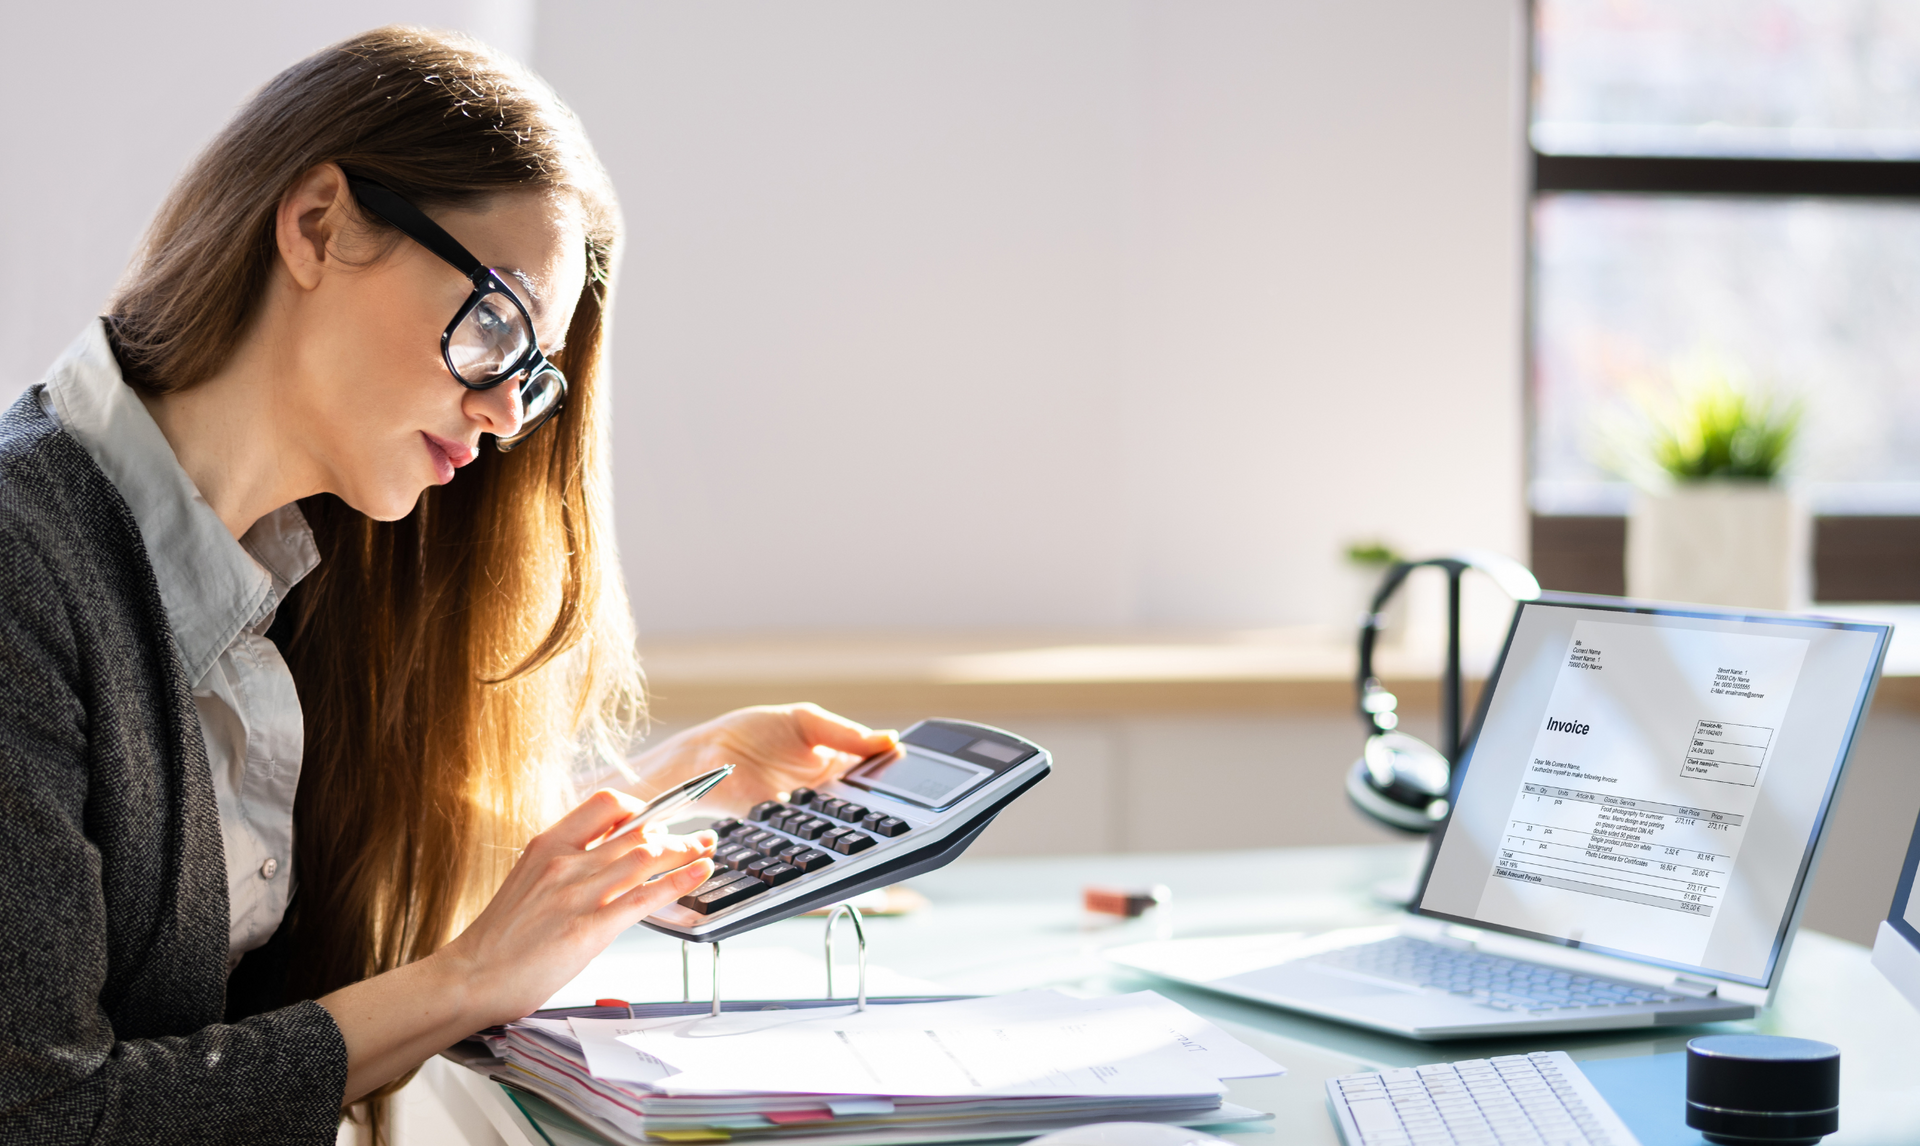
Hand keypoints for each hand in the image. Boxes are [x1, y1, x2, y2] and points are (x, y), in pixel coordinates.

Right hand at [433, 790, 715, 1024]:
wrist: (469, 978)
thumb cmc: (499, 937)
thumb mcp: (530, 879)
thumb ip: (567, 862)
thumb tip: (606, 852)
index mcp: (548, 844)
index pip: (607, 803)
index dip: (643, 807)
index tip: (661, 817)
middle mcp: (565, 861)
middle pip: (637, 830)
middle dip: (677, 830)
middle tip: (699, 834)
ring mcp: (578, 893)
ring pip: (647, 856)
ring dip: (685, 850)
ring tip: (706, 850)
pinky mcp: (589, 928)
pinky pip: (644, 897)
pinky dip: (679, 881)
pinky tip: (699, 873)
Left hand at [630, 703, 897, 813]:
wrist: (706, 756)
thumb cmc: (750, 733)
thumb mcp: (804, 720)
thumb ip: (846, 733)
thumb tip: (890, 740)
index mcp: (834, 764)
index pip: (871, 775)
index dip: (888, 778)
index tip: (909, 778)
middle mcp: (823, 795)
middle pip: (859, 807)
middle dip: (874, 810)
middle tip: (892, 807)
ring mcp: (805, 816)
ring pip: (837, 827)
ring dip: (847, 825)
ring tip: (863, 820)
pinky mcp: (783, 833)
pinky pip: (807, 841)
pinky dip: (818, 838)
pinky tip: (827, 830)